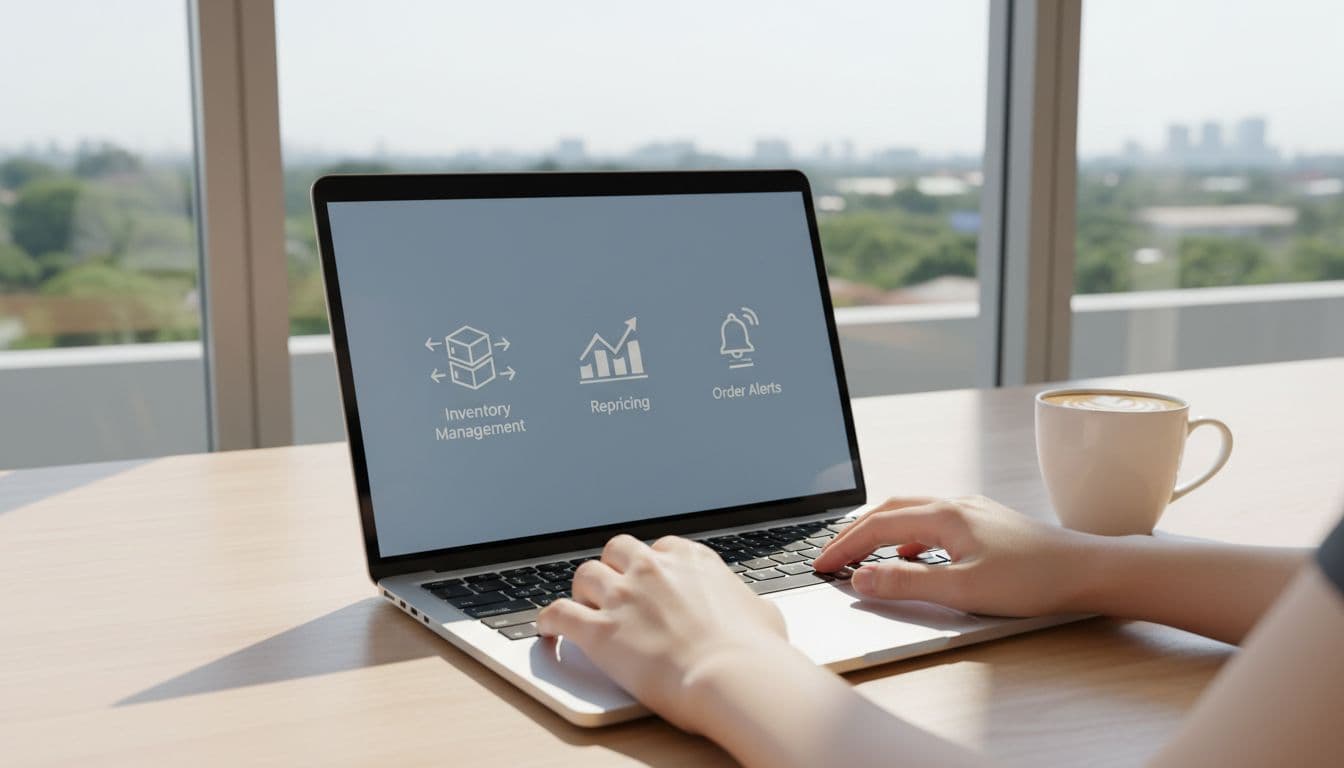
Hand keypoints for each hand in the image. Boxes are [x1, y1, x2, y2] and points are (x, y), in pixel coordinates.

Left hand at [536, 534, 790, 731]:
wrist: (734, 676)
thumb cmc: (755, 653)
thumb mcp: (763, 615)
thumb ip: (748, 606)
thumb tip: (756, 615)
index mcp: (692, 560)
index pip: (661, 548)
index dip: (652, 567)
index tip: (651, 582)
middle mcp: (653, 568)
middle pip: (617, 552)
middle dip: (614, 569)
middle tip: (615, 591)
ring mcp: (623, 596)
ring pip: (585, 575)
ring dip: (583, 592)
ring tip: (584, 609)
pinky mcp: (600, 630)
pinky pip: (558, 613)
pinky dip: (547, 621)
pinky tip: (546, 629)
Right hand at [812, 495, 1093, 616]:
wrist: (1089, 570)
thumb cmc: (1034, 580)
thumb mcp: (963, 589)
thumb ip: (907, 583)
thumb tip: (861, 579)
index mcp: (945, 515)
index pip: (876, 526)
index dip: (844, 547)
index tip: (821, 566)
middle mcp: (955, 504)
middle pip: (889, 510)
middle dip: (854, 532)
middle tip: (831, 556)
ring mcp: (972, 510)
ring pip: (910, 512)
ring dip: (880, 531)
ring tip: (861, 554)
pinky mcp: (985, 523)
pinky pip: (932, 521)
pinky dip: (908, 536)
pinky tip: (914, 555)